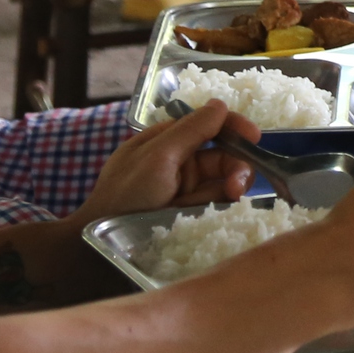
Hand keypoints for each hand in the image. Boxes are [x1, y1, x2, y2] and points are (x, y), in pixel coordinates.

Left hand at [68, 101, 256, 224]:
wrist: (99, 248)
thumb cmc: (125, 197)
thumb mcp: (157, 158)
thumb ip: (190, 131)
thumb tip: (220, 104)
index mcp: (166, 141)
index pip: (207, 124)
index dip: (233, 127)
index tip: (254, 138)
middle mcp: (177, 162)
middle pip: (221, 155)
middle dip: (235, 166)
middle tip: (237, 187)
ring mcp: (183, 191)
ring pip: (222, 181)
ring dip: (230, 188)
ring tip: (230, 200)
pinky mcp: (188, 216)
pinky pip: (216, 205)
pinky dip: (224, 206)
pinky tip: (226, 212)